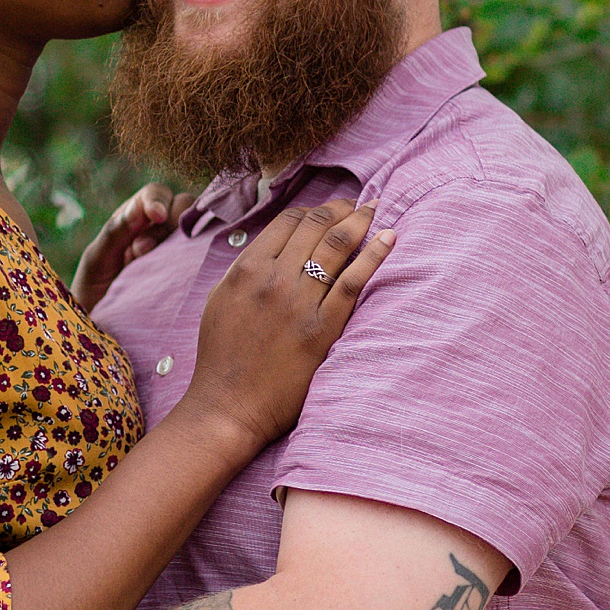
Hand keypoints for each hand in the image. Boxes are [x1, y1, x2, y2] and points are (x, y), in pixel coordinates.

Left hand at [70, 183, 196, 311]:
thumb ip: (115, 232)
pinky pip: (205, 256)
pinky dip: (200, 258)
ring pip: (199, 228)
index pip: (155, 194)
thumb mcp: (98, 259)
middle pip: (183, 205)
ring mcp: (177, 249)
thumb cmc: (94, 290)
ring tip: (159, 265)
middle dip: (172, 221)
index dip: (159, 200)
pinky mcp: (191, 271)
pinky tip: (184, 273)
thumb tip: (140, 209)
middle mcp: (160, 229)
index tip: (157, 216)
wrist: (101, 327)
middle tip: (144, 251)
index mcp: (135, 217)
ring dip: (184, 240)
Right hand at [182, 198, 393, 451]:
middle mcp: (273, 278)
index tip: (329, 210)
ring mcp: (299, 303)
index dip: (314, 210)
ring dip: (360, 222)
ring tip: (375, 212)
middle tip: (358, 204)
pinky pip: (354, 282)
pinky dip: (374, 255)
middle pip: (315, 226)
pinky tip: (389, 239)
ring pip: (337, 246)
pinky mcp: (322, 328)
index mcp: (246, 269)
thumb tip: (273, 246)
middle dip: (341, 209)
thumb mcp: (221, 300)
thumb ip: (245, 269)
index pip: (288, 221)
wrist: (228, 405)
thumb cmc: (222, 357)